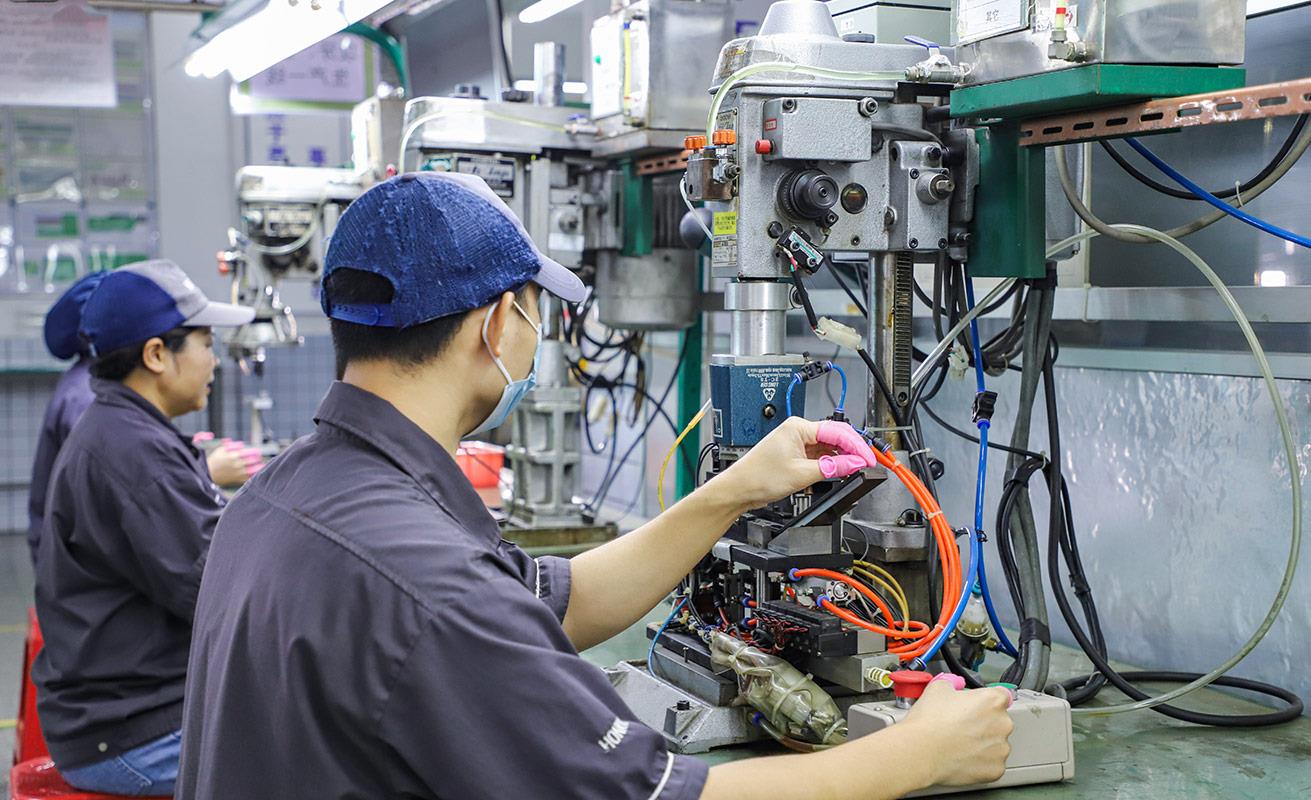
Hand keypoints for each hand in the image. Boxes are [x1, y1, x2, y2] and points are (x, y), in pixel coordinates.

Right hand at [206, 439, 263, 486]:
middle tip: (259, 457)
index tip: (257, 451)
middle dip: (258, 458)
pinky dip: (255, 474)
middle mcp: (238, 465)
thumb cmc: (215, 460)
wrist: (209, 474)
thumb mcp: (221, 449)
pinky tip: (255, 471)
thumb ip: (233, 445)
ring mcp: (239, 473)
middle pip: (255, 460)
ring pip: (255, 470)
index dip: (256, 451)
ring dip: (259, 466)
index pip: (251, 452)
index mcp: (234, 456)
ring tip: (259, 464)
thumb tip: (242, 444)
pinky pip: (251, 477)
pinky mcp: (239, 480)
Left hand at [711, 418, 877, 510]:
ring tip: (852, 471)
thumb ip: (831, 468)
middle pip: (835, 437)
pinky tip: (835, 473)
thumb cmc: (758, 477)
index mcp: (798, 427)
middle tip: (866, 464)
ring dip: (840, 459)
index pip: (837, 431)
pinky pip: (819, 456)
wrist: (739, 489)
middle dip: (851, 451)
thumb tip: (854, 464)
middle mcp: (798, 431)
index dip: (856, 446)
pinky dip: (829, 465)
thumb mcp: (801, 474)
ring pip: (828, 448)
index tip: (868, 459)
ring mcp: (797, 443)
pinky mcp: (795, 454)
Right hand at [902, 681, 1013, 785]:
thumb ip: (954, 684)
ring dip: (982, 743)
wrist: (920, 752)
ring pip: (995, 744)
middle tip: (961, 726)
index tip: (975, 706)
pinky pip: (991, 763)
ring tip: (959, 743)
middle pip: (998, 721)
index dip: (984, 701)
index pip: (1000, 696)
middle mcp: (1003, 724)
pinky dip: (980, 762)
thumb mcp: (938, 688)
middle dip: (983, 723)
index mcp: (993, 701)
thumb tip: (954, 687)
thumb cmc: (929, 722)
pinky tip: (962, 757)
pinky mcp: (995, 769)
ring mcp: (1001, 749)